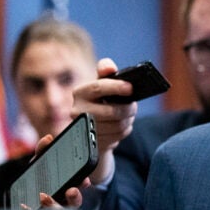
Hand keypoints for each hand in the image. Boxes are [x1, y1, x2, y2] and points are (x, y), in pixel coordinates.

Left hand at [28, 136, 85, 208]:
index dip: (83, 186)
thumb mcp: (41, 161)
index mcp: (69, 190)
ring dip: (53, 205)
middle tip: (71, 191)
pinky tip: (24, 205)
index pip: (79, 191)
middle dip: (74, 198)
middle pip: (73, 205)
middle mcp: (63, 204)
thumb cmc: (38, 174)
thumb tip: (48, 139)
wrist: (22, 191)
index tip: (85, 181)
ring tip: (44, 196)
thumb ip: (44, 149)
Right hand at [72, 58, 137, 183]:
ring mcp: (84, 129)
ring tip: (127, 115)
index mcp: (80, 93)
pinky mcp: (92, 143)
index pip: (98, 87)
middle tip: (133, 106)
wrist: (93, 126)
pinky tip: (121, 126)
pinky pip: (117, 136)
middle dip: (128, 109)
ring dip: (128, 120)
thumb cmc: (101, 100)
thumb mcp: (103, 84)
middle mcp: (77, 111)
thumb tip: (108, 67)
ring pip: (117, 126)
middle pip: (111, 112)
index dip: (116, 87)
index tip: (130, 88)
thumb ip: (106, 71)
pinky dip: (125, 130)